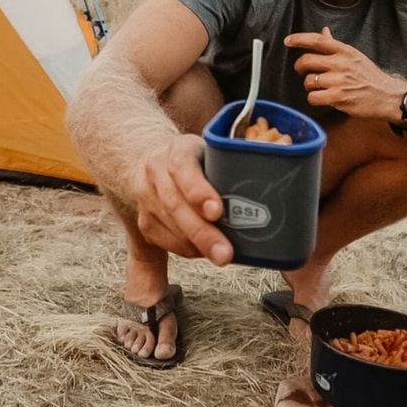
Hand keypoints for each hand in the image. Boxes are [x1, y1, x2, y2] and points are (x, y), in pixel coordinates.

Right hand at [134, 134, 233, 265]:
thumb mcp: (211, 151)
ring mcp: (147, 197)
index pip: (184, 168)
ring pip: (171, 226)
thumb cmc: (196, 160)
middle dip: (203, 233)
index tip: (217, 211)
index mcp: (178, 150)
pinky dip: (186, 249)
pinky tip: (202, 252)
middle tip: (225, 253)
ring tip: (220, 256)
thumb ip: (230, 165)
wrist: (153, 159)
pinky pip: (165, 240)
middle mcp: (156, 172)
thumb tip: (262, 186)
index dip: (199, 191)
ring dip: (196, 246)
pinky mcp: (145, 221)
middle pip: (177, 205)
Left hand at [284, 27, 406, 120]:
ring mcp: (339, 81)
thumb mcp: (355, 56)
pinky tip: (323, 98)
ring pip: (308, 81)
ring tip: (320, 88)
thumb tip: (324, 31)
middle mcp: (340, 63)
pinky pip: (313, 97)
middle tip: (303, 71)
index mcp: (344, 51)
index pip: (317, 40)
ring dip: (310, 86)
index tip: (287, 41)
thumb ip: (336, 45)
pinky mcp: (338, 98)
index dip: (299, 39)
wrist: (387, 96)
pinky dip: (314, 98)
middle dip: (299, 67)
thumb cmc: (370, 76)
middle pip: (306, 61)